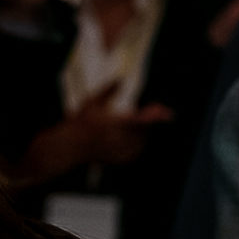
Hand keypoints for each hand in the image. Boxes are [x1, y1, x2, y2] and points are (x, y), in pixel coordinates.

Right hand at [15, 89, 173, 185]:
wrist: (71, 146)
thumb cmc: (81, 122)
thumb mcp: (92, 102)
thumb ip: (109, 91)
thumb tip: (121, 79)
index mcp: (112, 124)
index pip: (139, 120)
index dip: (154, 116)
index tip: (167, 112)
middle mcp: (117, 140)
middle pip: (144, 130)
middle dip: (150, 120)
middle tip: (159, 111)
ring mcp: (119, 151)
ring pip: (142, 141)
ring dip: (144, 131)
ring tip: (134, 124)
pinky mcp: (120, 159)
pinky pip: (137, 150)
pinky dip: (138, 143)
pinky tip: (131, 136)